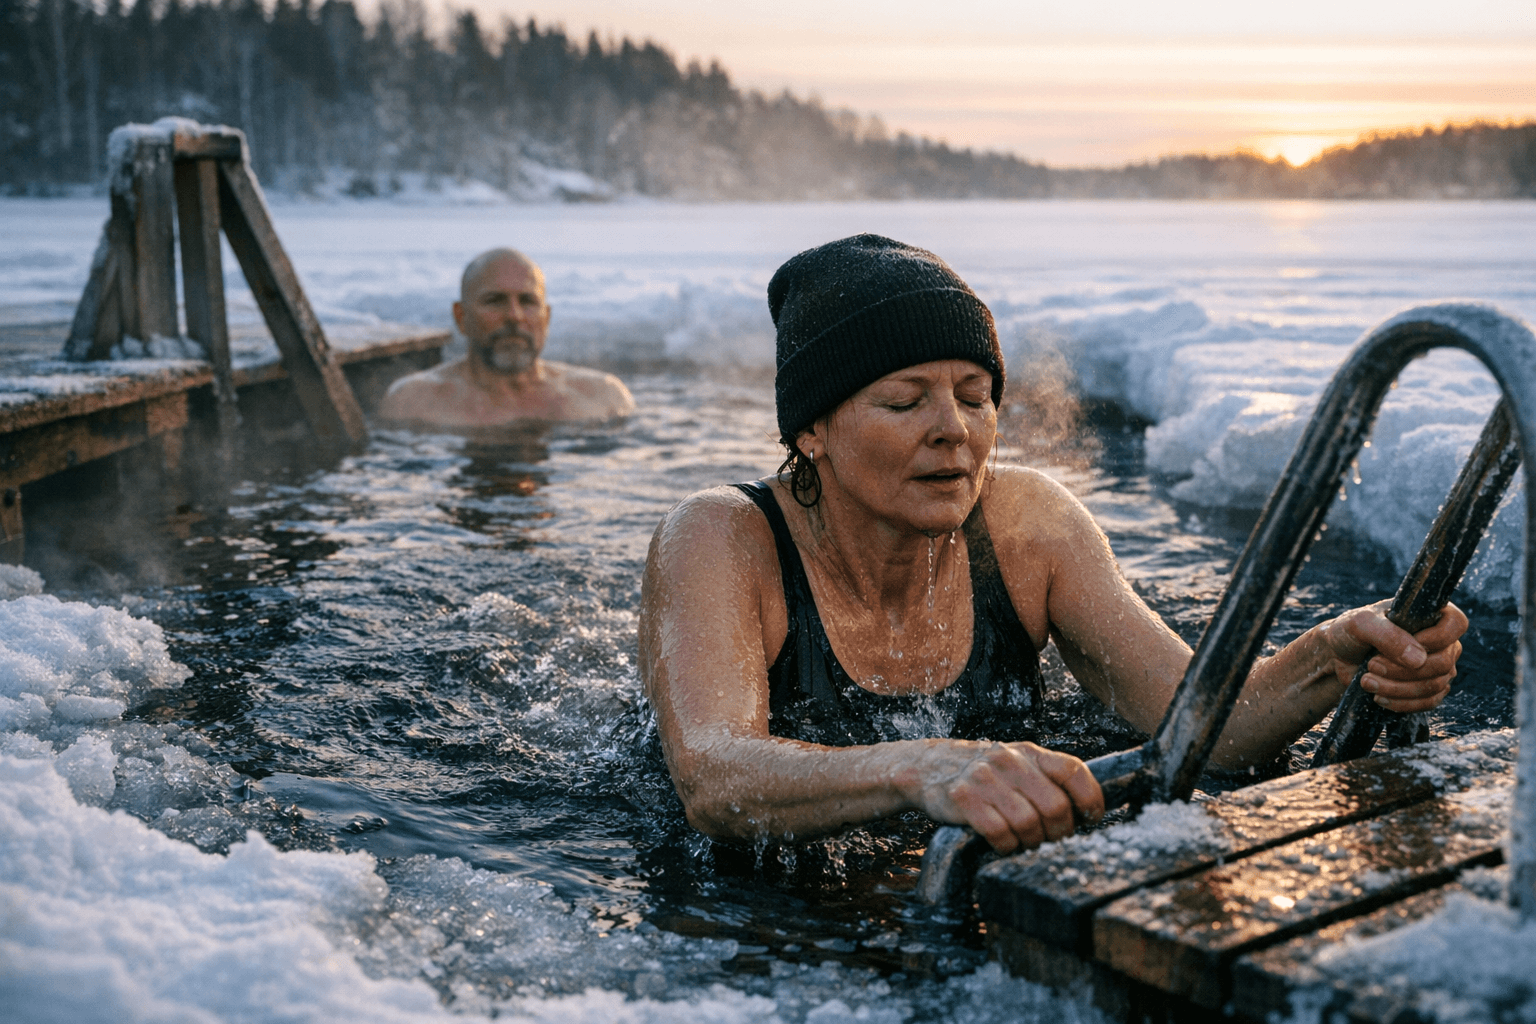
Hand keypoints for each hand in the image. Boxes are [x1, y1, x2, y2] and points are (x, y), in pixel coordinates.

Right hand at [904, 741, 1103, 853]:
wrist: (927, 768)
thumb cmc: (983, 775)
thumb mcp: (1016, 765)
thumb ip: (1046, 780)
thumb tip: (1084, 815)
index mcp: (1029, 753)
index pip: (1073, 771)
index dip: (1090, 800)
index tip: (1090, 819)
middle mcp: (1009, 762)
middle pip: (1055, 807)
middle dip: (1060, 833)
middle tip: (1051, 841)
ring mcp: (985, 779)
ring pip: (1029, 824)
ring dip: (1032, 843)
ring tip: (1025, 843)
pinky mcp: (964, 799)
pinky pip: (999, 834)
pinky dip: (1007, 847)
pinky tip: (1003, 844)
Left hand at [1321, 601, 1465, 712]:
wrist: (1338, 656)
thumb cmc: (1351, 632)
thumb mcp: (1361, 624)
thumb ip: (1388, 635)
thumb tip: (1419, 660)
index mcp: (1430, 614)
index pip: (1456, 624)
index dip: (1435, 638)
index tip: (1405, 644)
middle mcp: (1441, 640)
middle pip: (1444, 663)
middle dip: (1403, 670)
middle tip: (1372, 665)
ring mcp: (1438, 666)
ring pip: (1435, 685)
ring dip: (1398, 688)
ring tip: (1367, 681)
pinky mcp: (1428, 688)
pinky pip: (1428, 702)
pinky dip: (1402, 702)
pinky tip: (1379, 696)